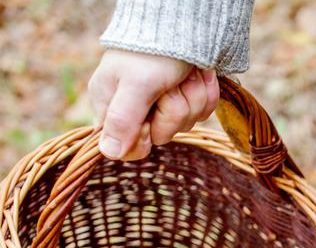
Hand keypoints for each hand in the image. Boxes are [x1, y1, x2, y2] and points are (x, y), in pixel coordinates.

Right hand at [88, 50, 219, 159]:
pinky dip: (204, 93)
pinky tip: (198, 75)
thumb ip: (122, 120)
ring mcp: (164, 105)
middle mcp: (136, 109)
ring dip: (191, 98)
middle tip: (169, 86)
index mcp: (111, 106)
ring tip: (183, 75)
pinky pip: (202, 112)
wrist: (186, 24)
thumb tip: (108, 153)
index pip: (127, 149)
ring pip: (186, 124)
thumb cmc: (153, 52)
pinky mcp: (187, 99)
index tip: (149, 122)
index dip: (144, 139)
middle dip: (174, 111)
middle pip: (163, 136)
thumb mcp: (136, 86)